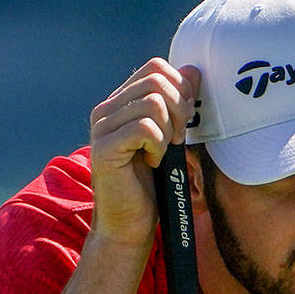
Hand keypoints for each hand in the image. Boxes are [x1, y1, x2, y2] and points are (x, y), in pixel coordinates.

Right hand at [87, 59, 201, 248]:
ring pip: (153, 103)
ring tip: (161, 153)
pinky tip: (152, 162)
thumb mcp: (171, 137)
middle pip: (156, 80)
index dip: (180, 90)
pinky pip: (145, 128)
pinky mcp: (103, 148)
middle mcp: (105, 110)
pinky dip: (157, 146)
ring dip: (168, 131)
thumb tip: (193, 71)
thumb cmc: (152, 185)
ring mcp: (101, 128)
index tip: (183, 123)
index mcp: (119, 102)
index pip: (155, 68)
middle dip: (179, 109)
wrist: (130, 225)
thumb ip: (178, 103)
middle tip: (177, 140)